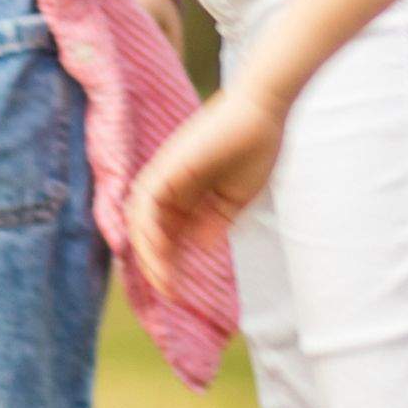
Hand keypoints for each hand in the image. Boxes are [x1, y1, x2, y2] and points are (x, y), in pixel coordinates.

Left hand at [123, 72, 286, 289]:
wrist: (265, 113)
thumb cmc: (256, 149)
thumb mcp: (235, 198)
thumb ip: (216, 222)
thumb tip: (203, 248)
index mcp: (187, 193)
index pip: (166, 233)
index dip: (168, 262)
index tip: (177, 290)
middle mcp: (170, 185)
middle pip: (150, 231)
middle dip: (156, 264)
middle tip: (169, 293)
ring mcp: (165, 175)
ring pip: (141, 221)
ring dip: (149, 253)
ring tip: (165, 282)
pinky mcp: (167, 166)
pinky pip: (146, 204)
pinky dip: (149, 230)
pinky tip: (162, 253)